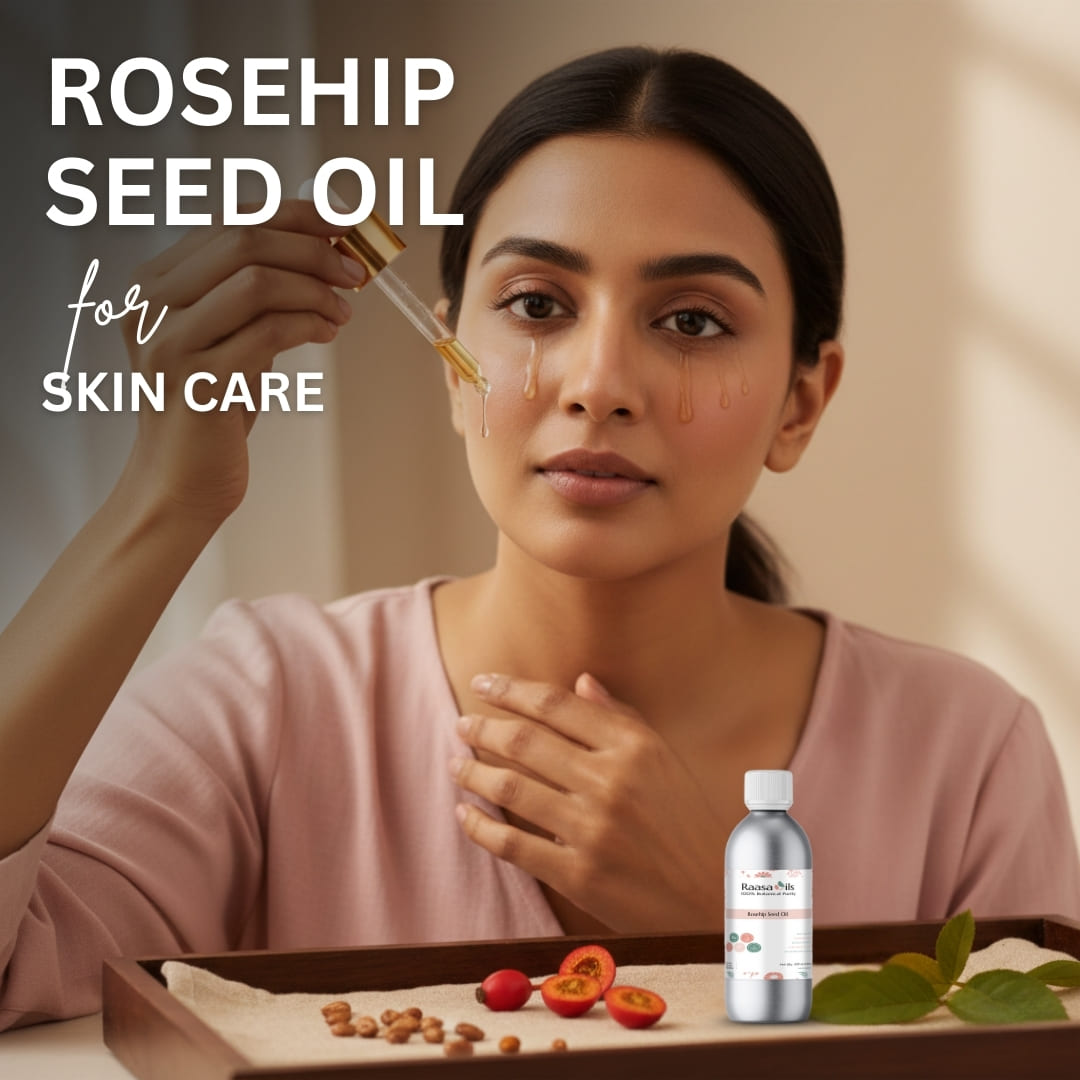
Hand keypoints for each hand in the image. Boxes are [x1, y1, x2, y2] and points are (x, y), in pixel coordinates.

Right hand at [120, 199, 366, 522]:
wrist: (181, 480)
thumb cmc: (212, 406)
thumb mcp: (227, 336)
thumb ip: (254, 290)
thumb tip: (323, 241)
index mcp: (153, 283)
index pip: (229, 220)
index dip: (293, 214)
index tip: (343, 223)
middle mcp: (150, 305)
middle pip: (244, 240)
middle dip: (312, 248)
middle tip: (356, 270)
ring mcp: (168, 342)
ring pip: (257, 282)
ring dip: (315, 289)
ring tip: (344, 310)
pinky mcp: (196, 381)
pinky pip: (268, 332)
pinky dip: (309, 323)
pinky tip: (328, 331)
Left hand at [450, 671, 725, 931]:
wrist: (714, 897)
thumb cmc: (688, 820)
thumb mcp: (665, 760)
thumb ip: (620, 719)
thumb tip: (580, 680)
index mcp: (634, 746)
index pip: (556, 704)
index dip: (511, 689)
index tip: (482, 683)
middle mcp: (611, 781)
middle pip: (525, 740)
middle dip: (483, 728)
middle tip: (461, 723)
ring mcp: (592, 829)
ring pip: (511, 788)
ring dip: (472, 771)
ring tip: (456, 763)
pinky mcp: (579, 875)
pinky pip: (512, 844)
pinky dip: (480, 826)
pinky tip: (465, 814)